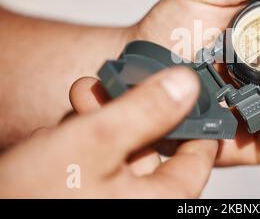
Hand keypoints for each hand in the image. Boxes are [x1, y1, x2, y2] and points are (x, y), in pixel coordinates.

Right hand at [0, 67, 216, 197]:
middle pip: (151, 146)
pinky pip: (97, 161)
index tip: (190, 92)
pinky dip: (83, 142)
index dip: (196, 120)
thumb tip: (186, 85)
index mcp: (160, 200)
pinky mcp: (86, 194)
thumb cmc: (33, 198)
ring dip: (100, 122)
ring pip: (120, 149)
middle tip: (109, 91)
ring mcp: (112, 198)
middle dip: (129, 113)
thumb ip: (146, 111)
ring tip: (77, 106)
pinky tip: (59, 136)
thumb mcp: (96, 142)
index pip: (198, 157)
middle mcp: (140, 201)